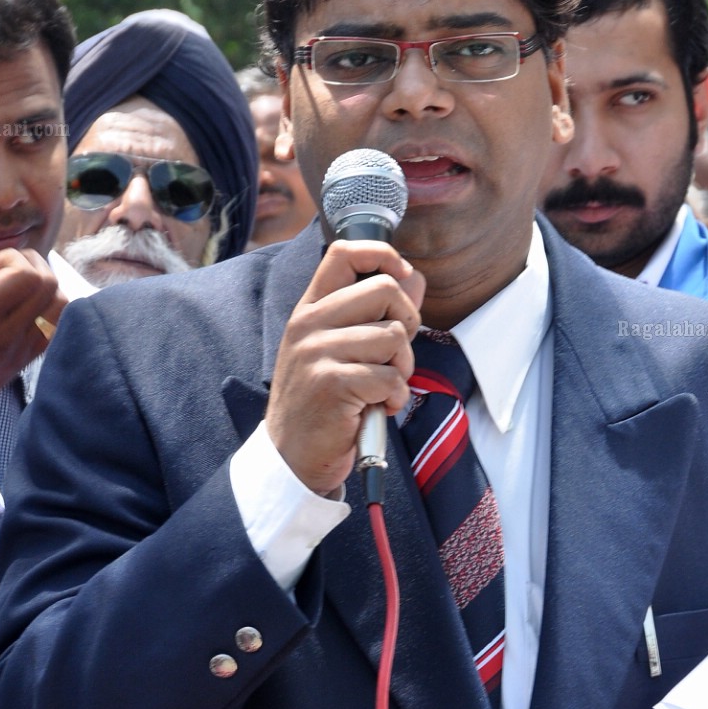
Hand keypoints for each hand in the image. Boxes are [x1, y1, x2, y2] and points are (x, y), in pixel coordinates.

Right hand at [0, 234, 65, 431]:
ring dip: (43, 288)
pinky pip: (53, 331)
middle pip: (50, 287)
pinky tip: (18, 309)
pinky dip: (45, 311)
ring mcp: (18, 354)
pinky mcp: (22, 365)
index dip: (12, 259)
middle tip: (1, 272)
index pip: (28, 277)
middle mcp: (6, 338)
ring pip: (60, 310)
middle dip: (30, 265)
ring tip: (13, 288)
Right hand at [265, 239, 424, 496]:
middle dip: (407, 323)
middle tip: (394, 356)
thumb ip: (376, 313)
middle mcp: (309, 324)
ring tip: (382, 388)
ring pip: (395, 336)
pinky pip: (390, 377)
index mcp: (311, 309)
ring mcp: (317, 352)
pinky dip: (395, 397)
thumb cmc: (322, 401)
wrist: (292, 455)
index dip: (382, 255)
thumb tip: (415, 277)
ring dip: (402, 369)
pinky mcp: (332, 383)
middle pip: (385, 289)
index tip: (402, 276)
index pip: (344, 253)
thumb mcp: (342, 349)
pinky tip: (377, 408)